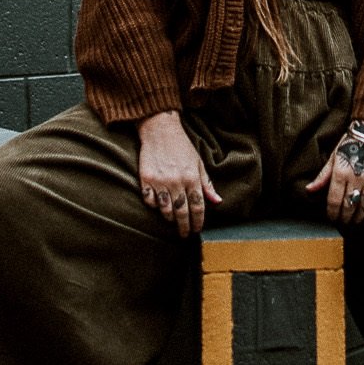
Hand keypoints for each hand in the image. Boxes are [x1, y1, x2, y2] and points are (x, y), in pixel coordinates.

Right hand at [137, 110, 221, 237]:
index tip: (197, 229)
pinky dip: (153, 205)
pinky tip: (157, 206)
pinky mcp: (146, 178)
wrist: (160, 130)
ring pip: (165, 209)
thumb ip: (207, 184)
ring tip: (172, 221)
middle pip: (182, 211)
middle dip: (184, 226)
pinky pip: (149, 200)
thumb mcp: (198, 163)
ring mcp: (160, 181)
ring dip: (170, 218)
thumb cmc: (182, 147)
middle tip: (185, 234)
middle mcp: (177, 181)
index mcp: (192, 178)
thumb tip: (217, 201)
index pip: (198, 206)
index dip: (198, 221)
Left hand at [307, 123, 363, 227]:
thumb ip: (322, 176)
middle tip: (344, 222)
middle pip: (349, 206)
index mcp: (340, 173)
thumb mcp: (333, 158)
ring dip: (360, 217)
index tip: (333, 218)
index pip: (334, 201)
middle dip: (346, 218)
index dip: (332, 213)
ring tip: (357, 221)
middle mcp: (355, 177)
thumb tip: (308, 190)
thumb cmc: (349, 144)